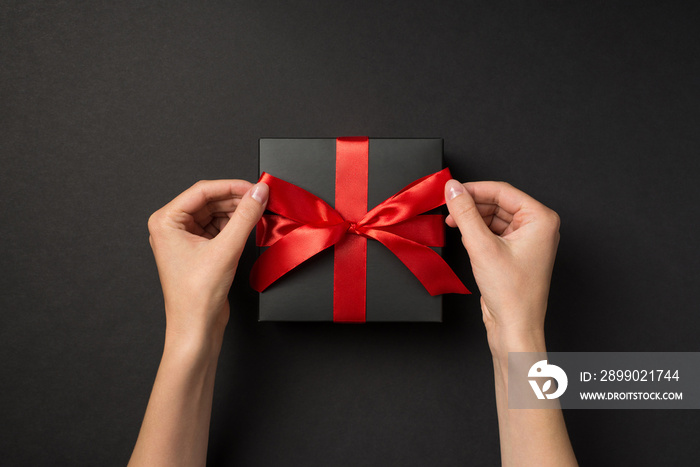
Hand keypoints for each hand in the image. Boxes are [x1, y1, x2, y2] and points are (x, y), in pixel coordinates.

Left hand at [147, 180, 267, 347]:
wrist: (196, 328)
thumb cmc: (196, 296)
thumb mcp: (226, 249)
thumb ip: (245, 217)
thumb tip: (258, 193)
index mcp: (166, 221)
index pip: (202, 191)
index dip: (231, 186)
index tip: (255, 187)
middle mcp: (172, 227)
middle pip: (210, 201)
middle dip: (236, 199)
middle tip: (261, 199)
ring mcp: (184, 238)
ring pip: (216, 213)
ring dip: (237, 212)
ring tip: (259, 212)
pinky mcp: (198, 249)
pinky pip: (219, 228)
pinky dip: (235, 226)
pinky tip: (250, 226)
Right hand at [444, 180, 559, 353]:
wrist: (514, 327)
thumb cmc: (511, 294)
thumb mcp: (482, 246)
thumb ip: (465, 213)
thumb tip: (453, 189)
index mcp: (541, 219)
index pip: (502, 191)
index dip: (474, 189)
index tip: (451, 190)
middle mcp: (538, 227)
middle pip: (498, 202)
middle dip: (472, 205)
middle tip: (449, 208)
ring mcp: (528, 240)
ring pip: (494, 216)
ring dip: (473, 219)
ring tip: (454, 224)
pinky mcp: (516, 252)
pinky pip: (494, 231)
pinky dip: (478, 232)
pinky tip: (465, 237)